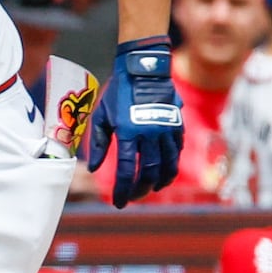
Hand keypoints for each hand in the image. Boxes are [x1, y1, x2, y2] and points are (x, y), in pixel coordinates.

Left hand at [86, 38, 183, 207]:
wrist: (143, 70)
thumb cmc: (118, 93)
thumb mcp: (102, 116)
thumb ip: (99, 144)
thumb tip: (94, 169)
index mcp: (128, 133)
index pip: (127, 170)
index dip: (123, 190)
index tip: (118, 202)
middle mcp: (150, 135)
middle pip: (149, 173)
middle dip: (140, 190)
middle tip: (133, 197)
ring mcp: (166, 131)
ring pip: (168, 166)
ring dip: (159, 182)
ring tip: (150, 188)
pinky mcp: (177, 126)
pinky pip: (176, 152)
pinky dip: (171, 166)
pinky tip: (164, 172)